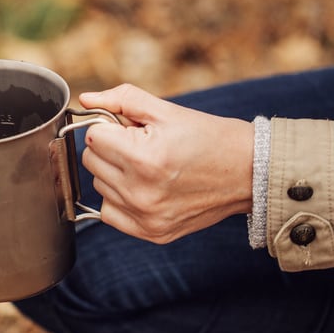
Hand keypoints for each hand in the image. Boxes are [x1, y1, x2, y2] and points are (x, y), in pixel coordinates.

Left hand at [78, 84, 254, 243]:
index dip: (110, 127)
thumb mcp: (165, 110)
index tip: (131, 129)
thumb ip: (120, 100)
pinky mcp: (151, 233)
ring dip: (115, 172)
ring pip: (99, 185)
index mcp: (143, 158)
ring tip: (149, 166)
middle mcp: (140, 192)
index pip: (92, 136)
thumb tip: (85, 99)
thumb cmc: (207, 137)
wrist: (248, 172)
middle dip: (110, 148)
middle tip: (142, 145)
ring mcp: (145, 217)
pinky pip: (109, 212)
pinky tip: (144, 187)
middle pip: (90, 161)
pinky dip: (120, 198)